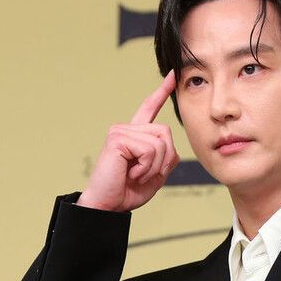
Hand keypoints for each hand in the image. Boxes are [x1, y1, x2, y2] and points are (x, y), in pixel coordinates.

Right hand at [78, 69, 179, 212]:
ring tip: (136, 175)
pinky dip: (146, 168)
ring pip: (160, 142)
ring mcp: (120, 132)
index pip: (149, 109)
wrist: (108, 206)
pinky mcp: (118, 139)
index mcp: (135, 136)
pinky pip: (149, 150)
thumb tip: (171, 145)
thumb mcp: (155, 175)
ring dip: (154, 166)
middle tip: (145, 175)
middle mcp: (126, 129)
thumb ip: (166, 158)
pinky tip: (131, 173)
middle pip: (166, 133)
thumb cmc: (127, 192)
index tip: (172, 75)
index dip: (161, 92)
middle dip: (164, 160)